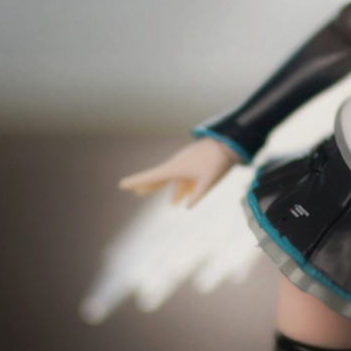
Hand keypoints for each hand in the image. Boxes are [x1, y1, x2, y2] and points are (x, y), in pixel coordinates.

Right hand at [118, 137, 239, 206]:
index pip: (151, 177)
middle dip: (149, 186)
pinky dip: (184, 189)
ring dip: (173, 192)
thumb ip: (197, 195)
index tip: (121, 184)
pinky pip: (186, 178)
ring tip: (171, 204)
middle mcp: (177, 165)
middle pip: (159, 178)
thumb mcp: (208, 182)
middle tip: (135, 191)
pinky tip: (184, 201)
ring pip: (175, 180)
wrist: (230, 143)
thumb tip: (187, 206)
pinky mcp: (196, 163)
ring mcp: (186, 163)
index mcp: (175, 168)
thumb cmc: (217, 162)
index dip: (136, 181)